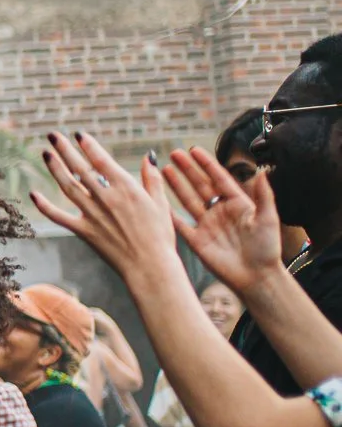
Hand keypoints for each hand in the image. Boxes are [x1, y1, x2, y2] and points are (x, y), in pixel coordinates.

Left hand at [29, 132, 186, 289]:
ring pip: (68, 186)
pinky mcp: (83, 231)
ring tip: (45, 153)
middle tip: (53, 135)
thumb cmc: (160, 236)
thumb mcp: (161, 203)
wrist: (150, 266)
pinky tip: (33, 194)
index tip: (78, 134)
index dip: (88, 145)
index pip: (101, 160)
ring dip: (55, 168)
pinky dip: (44, 206)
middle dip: (65, 149)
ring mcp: (92, 214)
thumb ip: (151, 179)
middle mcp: (106, 198)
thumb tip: (148, 156)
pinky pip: (59, 217)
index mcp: (126, 188)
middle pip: (80, 168)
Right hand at [161, 148, 284, 294]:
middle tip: (174, 153)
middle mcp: (219, 211)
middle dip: (187, 169)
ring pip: (188, 200)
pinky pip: (180, 224)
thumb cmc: (267, 249)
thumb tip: (261, 171)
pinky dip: (169, 213)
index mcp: (237, 204)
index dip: (206, 164)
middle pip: (200, 185)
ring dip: (177, 185)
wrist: (256, 277)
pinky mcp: (197, 240)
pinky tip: (158, 201)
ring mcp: (207, 225)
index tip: (194, 150)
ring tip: (164, 170)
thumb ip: (263, 195)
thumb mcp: (268, 219)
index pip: (219, 178)